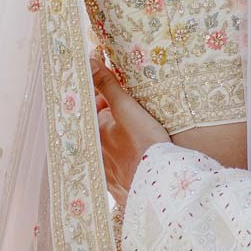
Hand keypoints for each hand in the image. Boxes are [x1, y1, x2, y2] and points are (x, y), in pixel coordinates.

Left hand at [91, 54, 169, 208]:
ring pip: (109, 149)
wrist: (162, 184)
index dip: (106, 96)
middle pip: (101, 128)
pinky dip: (124, 162)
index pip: (95, 107)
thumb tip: (88, 62)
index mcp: (94, 133)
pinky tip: (136, 159)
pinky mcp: (118, 188)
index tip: (118, 91)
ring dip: (119, 140)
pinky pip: (118, 170)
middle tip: (132, 111)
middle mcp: (95, 154)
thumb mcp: (127, 109)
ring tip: (138, 135)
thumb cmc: (145, 144)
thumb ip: (108, 85)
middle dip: (112, 118)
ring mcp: (106, 173)